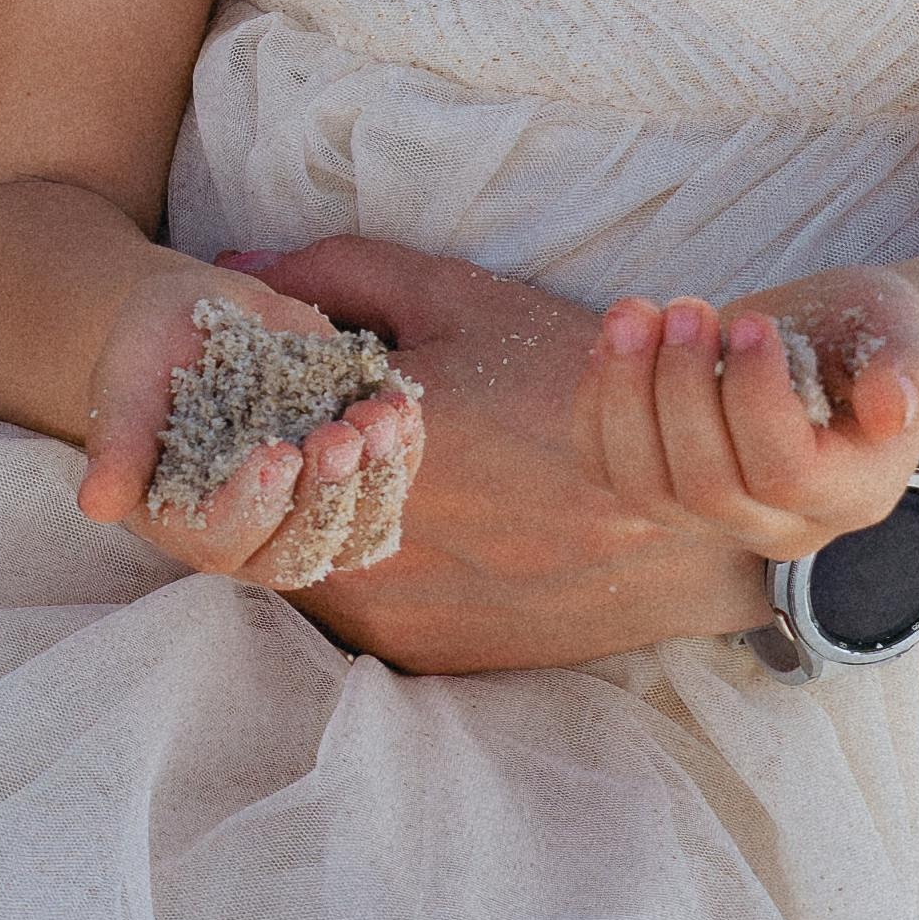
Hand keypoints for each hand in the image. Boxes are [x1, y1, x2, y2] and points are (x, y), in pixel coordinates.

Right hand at [70, 260, 430, 595]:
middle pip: (296, 550)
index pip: (219, 540)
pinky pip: (386, 490)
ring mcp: (304, 516)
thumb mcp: (124, 384)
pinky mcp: (348, 486)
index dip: (252, 506)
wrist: (194, 325)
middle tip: (339, 434)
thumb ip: (116, 441)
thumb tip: (96, 504)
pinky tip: (402, 405)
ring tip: (382, 415)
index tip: (276, 454)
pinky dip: (402, 453)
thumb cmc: (148, 355)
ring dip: (376, 479)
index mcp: (182, 523)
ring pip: (353, 530)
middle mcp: (248, 536)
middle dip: (325, 495)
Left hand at [250, 240, 762, 674]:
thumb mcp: (460, 302)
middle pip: (266, 492)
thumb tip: (235, 269)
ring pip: (294, 552)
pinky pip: (342, 606)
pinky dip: (353, 565)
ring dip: (306, 514)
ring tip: (370, 478)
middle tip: (328, 429)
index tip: (298, 380)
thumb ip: (337, 275)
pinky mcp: (411, 651)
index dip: (262, 395)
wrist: (684, 520)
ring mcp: (384, 604)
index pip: (253, 418)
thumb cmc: (573, 389)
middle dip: (279, 458)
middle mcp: (362, 534)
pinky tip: (406, 530)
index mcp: (363, 440)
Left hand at [579, 266, 918, 562]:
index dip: (754, 398)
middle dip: (682, 386)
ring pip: (644, 487)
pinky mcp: (662, 493)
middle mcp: (782, 526)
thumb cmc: (871, 336)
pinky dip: (595, 403)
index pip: (785, 474)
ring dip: (625, 391)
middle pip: (707, 486)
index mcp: (853, 493)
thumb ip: (909, 368)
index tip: (751, 322)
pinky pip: (605, 470)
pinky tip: (614, 340)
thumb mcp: (904, 333)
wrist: (828, 347)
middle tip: (687, 307)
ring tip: (638, 311)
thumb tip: (893, 408)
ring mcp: (715, 521)